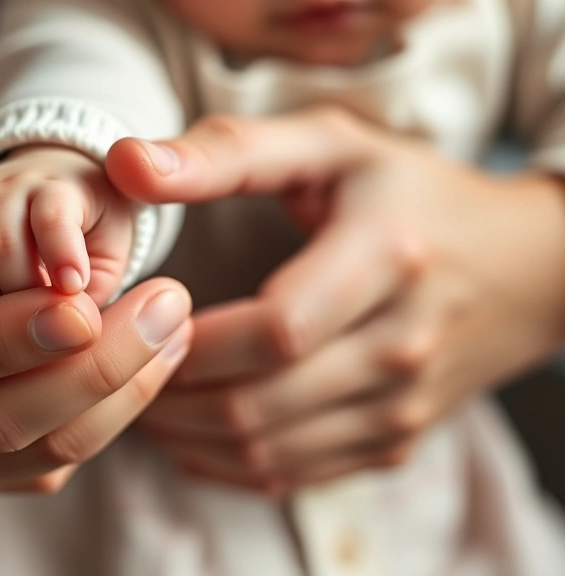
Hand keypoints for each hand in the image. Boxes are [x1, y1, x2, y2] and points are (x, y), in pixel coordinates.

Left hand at [106, 108, 564, 492]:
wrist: (523, 267)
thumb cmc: (409, 195)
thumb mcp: (332, 147)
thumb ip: (228, 151)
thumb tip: (125, 164)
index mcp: (388, 259)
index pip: (275, 330)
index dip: (190, 339)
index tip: (140, 317)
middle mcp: (402, 346)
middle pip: (258, 403)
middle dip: (169, 392)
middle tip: (119, 362)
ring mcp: (401, 407)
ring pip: (264, 452)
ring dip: (184, 433)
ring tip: (139, 392)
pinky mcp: (392, 443)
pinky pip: (288, 476)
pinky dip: (221, 461)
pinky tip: (187, 427)